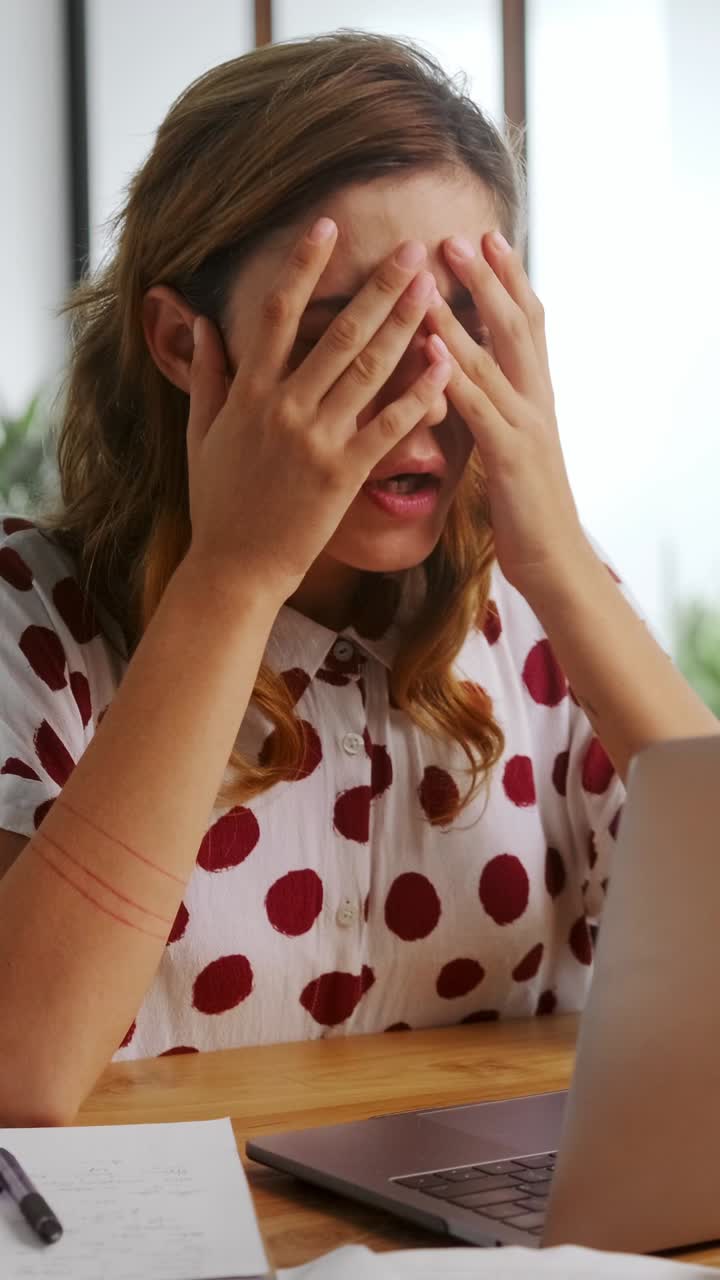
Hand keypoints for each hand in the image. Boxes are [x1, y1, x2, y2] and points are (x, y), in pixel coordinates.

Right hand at [185, 220, 450, 603]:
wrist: (236, 568)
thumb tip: (202, 325)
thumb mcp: (201, 435)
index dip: (304, 266)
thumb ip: (207, 377)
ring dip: (405, 325)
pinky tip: (444, 363)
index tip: (328, 225)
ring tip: (434, 289)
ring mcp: (316, 440)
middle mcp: (284, 408)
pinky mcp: (343, 474)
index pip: (277, 313)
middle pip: (338, 332)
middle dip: (379, 287)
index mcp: (249, 392)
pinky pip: (388, 427)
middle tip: (413, 248)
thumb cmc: (218, 503)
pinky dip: (418, 394)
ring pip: (368, 370)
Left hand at [425, 230, 589, 600]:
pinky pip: (479, 408)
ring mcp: (526, 426)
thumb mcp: (513, 447)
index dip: (510, 280)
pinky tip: (430, 348)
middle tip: (458, 235)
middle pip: (516, 325)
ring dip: (461, 312)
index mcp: (536, 397)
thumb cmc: (526, 508)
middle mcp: (536, 401)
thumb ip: (497, 409)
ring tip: (431, 275)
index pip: (528, 324)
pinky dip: (454, 374)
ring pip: (493, 357)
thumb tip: (471, 380)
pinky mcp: (511, 458)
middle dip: (488, 278)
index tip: (486, 238)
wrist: (555, 561)